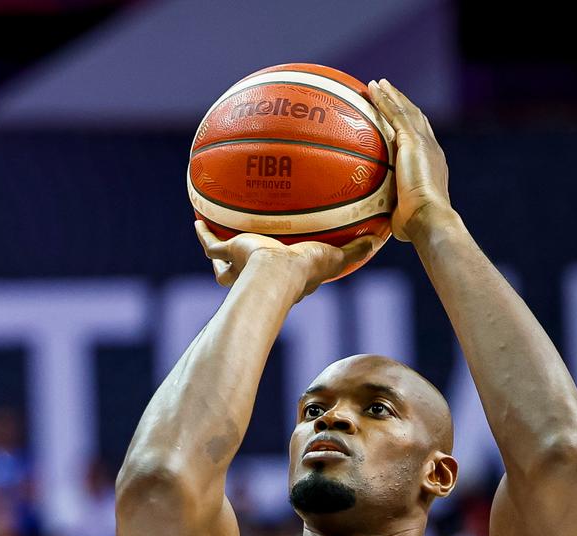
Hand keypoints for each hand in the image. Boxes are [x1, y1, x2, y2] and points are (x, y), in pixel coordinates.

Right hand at [195, 221, 380, 296]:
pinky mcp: (229, 253)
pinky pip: (211, 244)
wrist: (277, 273)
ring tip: (216, 236)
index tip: (287, 256)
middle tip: (246, 250)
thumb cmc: (306, 270)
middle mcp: (259, 271)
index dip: (284, 264)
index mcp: (283, 274)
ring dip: (220, 252)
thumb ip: (355, 250)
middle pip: (249, 268)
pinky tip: (197, 221)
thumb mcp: (335, 257)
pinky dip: (203, 234)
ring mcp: (241, 264)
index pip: (281, 269)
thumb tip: (379, 239)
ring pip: (224, 261)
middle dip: (245, 262)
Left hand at [365, 79, 450, 241]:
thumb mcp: (403, 217)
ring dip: (392, 95)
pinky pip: (395, 113)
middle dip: (402, 104)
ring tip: (379, 83)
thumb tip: (375, 228)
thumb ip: (391, 215)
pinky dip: (385, 99)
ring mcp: (423, 143)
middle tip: (388, 92)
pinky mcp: (413, 141)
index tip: (398, 122)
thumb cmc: (416, 226)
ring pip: (406, 111)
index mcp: (432, 166)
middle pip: (416, 119)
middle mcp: (431, 150)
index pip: (420, 141)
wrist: (428, 217)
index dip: (410, 128)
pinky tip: (374, 88)